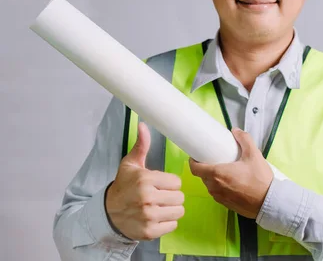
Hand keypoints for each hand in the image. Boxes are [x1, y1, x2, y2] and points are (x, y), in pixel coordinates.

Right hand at [105, 122, 184, 240]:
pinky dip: (167, 223)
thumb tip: (143, 125)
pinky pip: (172, 226)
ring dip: (171, 209)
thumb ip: (141, 145)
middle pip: (180, 197)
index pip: (177, 182)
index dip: (170, 184)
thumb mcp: (130, 164)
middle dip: (172, 196)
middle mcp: (148, 198)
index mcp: (146, 180)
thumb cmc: (124, 186)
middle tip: (160, 196)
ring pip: (179, 211)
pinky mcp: (149, 232)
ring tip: (159, 206)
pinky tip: (156, 217)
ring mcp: (149, 216)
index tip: (160, 185)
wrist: (108, 213)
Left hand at [189, 127, 273, 218]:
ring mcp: (219, 198)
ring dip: (213, 178)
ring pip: (210, 185)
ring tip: (224, 170)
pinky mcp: (226, 205)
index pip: (195, 168)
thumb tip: (235, 131)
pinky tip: (231, 183)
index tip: (198, 155)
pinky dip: (220, 187)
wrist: (269, 202)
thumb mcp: (254, 155)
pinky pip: (217, 193)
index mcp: (217, 174)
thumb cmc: (260, 179)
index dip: (193, 161)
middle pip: (203, 176)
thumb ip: (244, 139)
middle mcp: (215, 187)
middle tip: (215, 159)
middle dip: (206, 167)